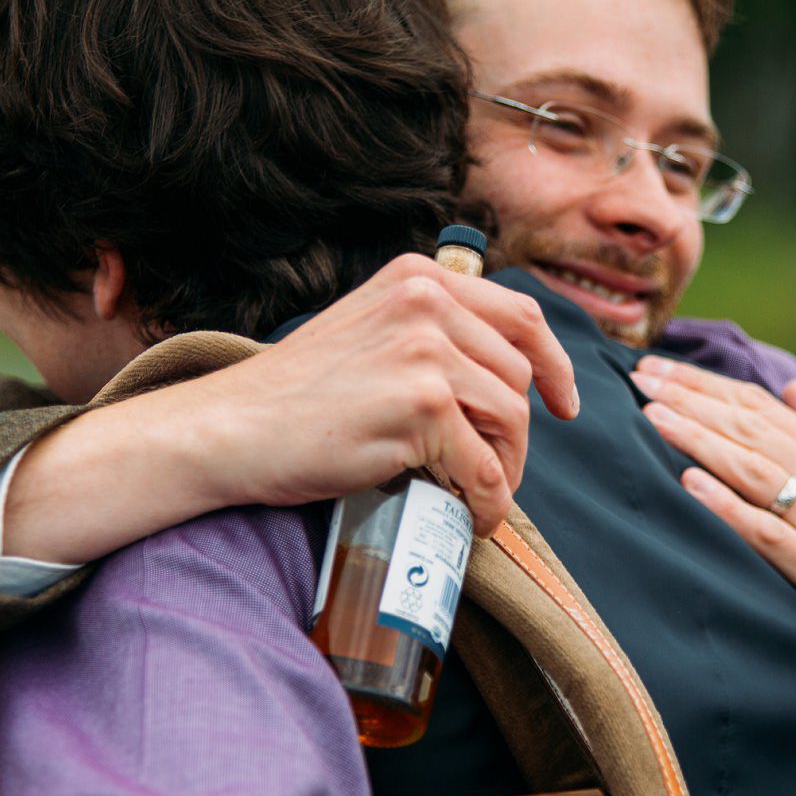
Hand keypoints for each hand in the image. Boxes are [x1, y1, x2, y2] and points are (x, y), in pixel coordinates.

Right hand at [3, 254, 577, 563]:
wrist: (231, 427)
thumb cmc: (296, 394)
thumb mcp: (369, 330)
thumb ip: (428, 332)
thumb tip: (504, 376)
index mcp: (420, 278)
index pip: (521, 316)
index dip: (553, 365)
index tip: (564, 403)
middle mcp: (428, 303)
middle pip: (519, 375)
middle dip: (518, 433)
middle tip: (496, 472)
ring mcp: (427, 352)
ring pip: (510, 420)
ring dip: (506, 468)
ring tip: (477, 494)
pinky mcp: (422, 406)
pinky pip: (485, 467)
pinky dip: (487, 501)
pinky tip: (472, 517)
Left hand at [631, 354, 795, 795]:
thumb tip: (793, 385)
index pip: (766, 411)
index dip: (708, 385)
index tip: (655, 367)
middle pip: (757, 433)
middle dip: (694, 401)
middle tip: (639, 377)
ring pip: (762, 475)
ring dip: (704, 441)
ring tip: (654, 419)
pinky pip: (775, 539)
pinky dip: (732, 508)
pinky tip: (692, 485)